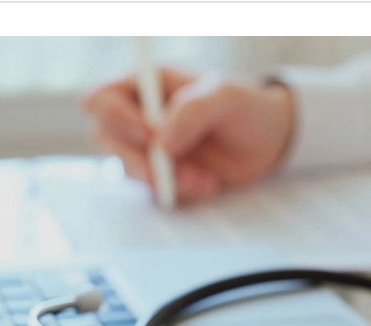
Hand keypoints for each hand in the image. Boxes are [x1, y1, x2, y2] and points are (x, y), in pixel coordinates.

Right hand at [83, 68, 294, 202]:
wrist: (269, 143)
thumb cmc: (247, 108)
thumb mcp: (226, 98)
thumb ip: (193, 110)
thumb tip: (160, 141)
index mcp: (147, 86)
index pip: (101, 99)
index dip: (117, 118)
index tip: (150, 135)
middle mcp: (140, 117)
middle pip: (105, 138)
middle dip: (137, 158)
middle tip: (168, 168)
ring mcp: (150, 149)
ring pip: (130, 170)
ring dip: (166, 179)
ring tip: (204, 178)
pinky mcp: (164, 175)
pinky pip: (155, 190)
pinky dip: (180, 192)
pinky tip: (208, 184)